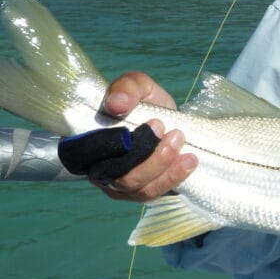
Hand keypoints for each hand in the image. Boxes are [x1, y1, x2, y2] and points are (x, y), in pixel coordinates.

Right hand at [95, 71, 196, 202]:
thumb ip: (126, 88)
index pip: (94, 156)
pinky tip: (189, 162)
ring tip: (182, 143)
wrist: (164, 117)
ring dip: (165, 168)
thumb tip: (116, 104)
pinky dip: (173, 178)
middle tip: (175, 133)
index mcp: (90, 145)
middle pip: (121, 178)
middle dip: (152, 158)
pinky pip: (155, 193)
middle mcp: (101, 171)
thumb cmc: (142, 102)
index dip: (121, 146)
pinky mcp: (143, 192)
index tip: (155, 123)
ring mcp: (122, 187)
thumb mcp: (137, 85)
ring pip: (140, 189)